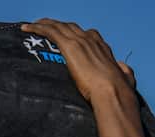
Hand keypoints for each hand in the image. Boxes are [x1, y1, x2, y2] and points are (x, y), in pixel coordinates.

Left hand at [21, 20, 135, 104]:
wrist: (112, 93)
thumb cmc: (120, 91)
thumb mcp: (127, 78)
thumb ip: (124, 71)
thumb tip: (124, 68)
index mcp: (103, 48)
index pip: (88, 35)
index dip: (77, 34)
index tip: (70, 36)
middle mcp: (91, 40)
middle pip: (70, 27)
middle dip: (58, 26)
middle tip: (46, 28)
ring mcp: (79, 41)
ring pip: (58, 26)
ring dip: (44, 24)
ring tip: (32, 26)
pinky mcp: (69, 46)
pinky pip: (49, 31)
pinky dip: (37, 27)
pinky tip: (27, 28)